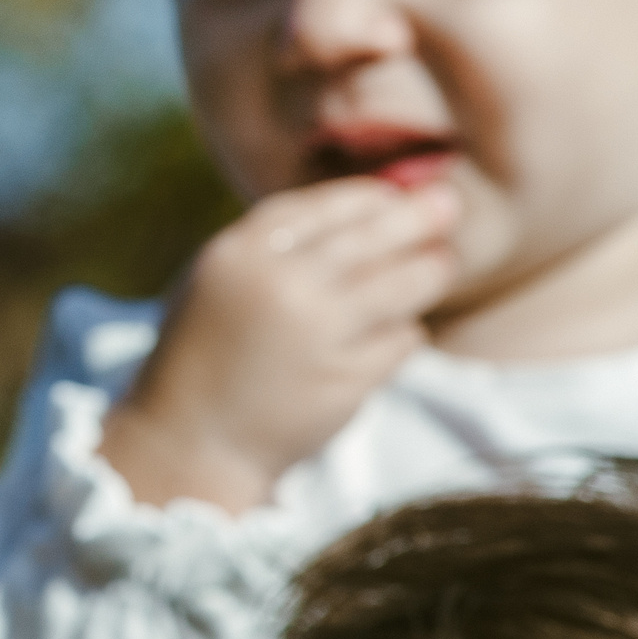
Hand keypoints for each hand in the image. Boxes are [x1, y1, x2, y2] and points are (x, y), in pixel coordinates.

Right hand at [98, 178, 459, 512]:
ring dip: (430, 270)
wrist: (190, 442)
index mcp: (240, 254)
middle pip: (375, 234)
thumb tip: (359, 206)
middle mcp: (282, 287)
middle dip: (419, 216)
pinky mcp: (349, 380)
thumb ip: (274, 245)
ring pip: (406, 283)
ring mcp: (319, 336)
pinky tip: (390, 334)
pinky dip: (403, 333)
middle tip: (447, 207)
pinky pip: (403, 339)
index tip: (393, 196)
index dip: (369, 196)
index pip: (325, 205)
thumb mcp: (217, 280)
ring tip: (437, 265)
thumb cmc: (205, 354)